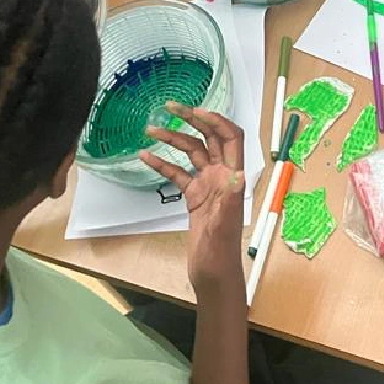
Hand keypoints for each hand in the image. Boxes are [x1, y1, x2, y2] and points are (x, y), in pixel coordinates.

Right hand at [140, 103, 244, 292]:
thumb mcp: (224, 227)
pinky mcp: (193, 196)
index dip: (217, 120)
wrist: (212, 276)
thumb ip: (229, 200)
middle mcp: (222, 175)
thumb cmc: (220, 254)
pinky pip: (177, 173)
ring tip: (150, 129)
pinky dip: (162, 163)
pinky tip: (145, 156)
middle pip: (209, 138)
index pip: (231, 137)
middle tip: (170, 106)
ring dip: (172, 139)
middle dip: (192, 120)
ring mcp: (207, 184)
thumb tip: (238, 174)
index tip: (194, 110)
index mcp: (233, 177)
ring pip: (190, 152)